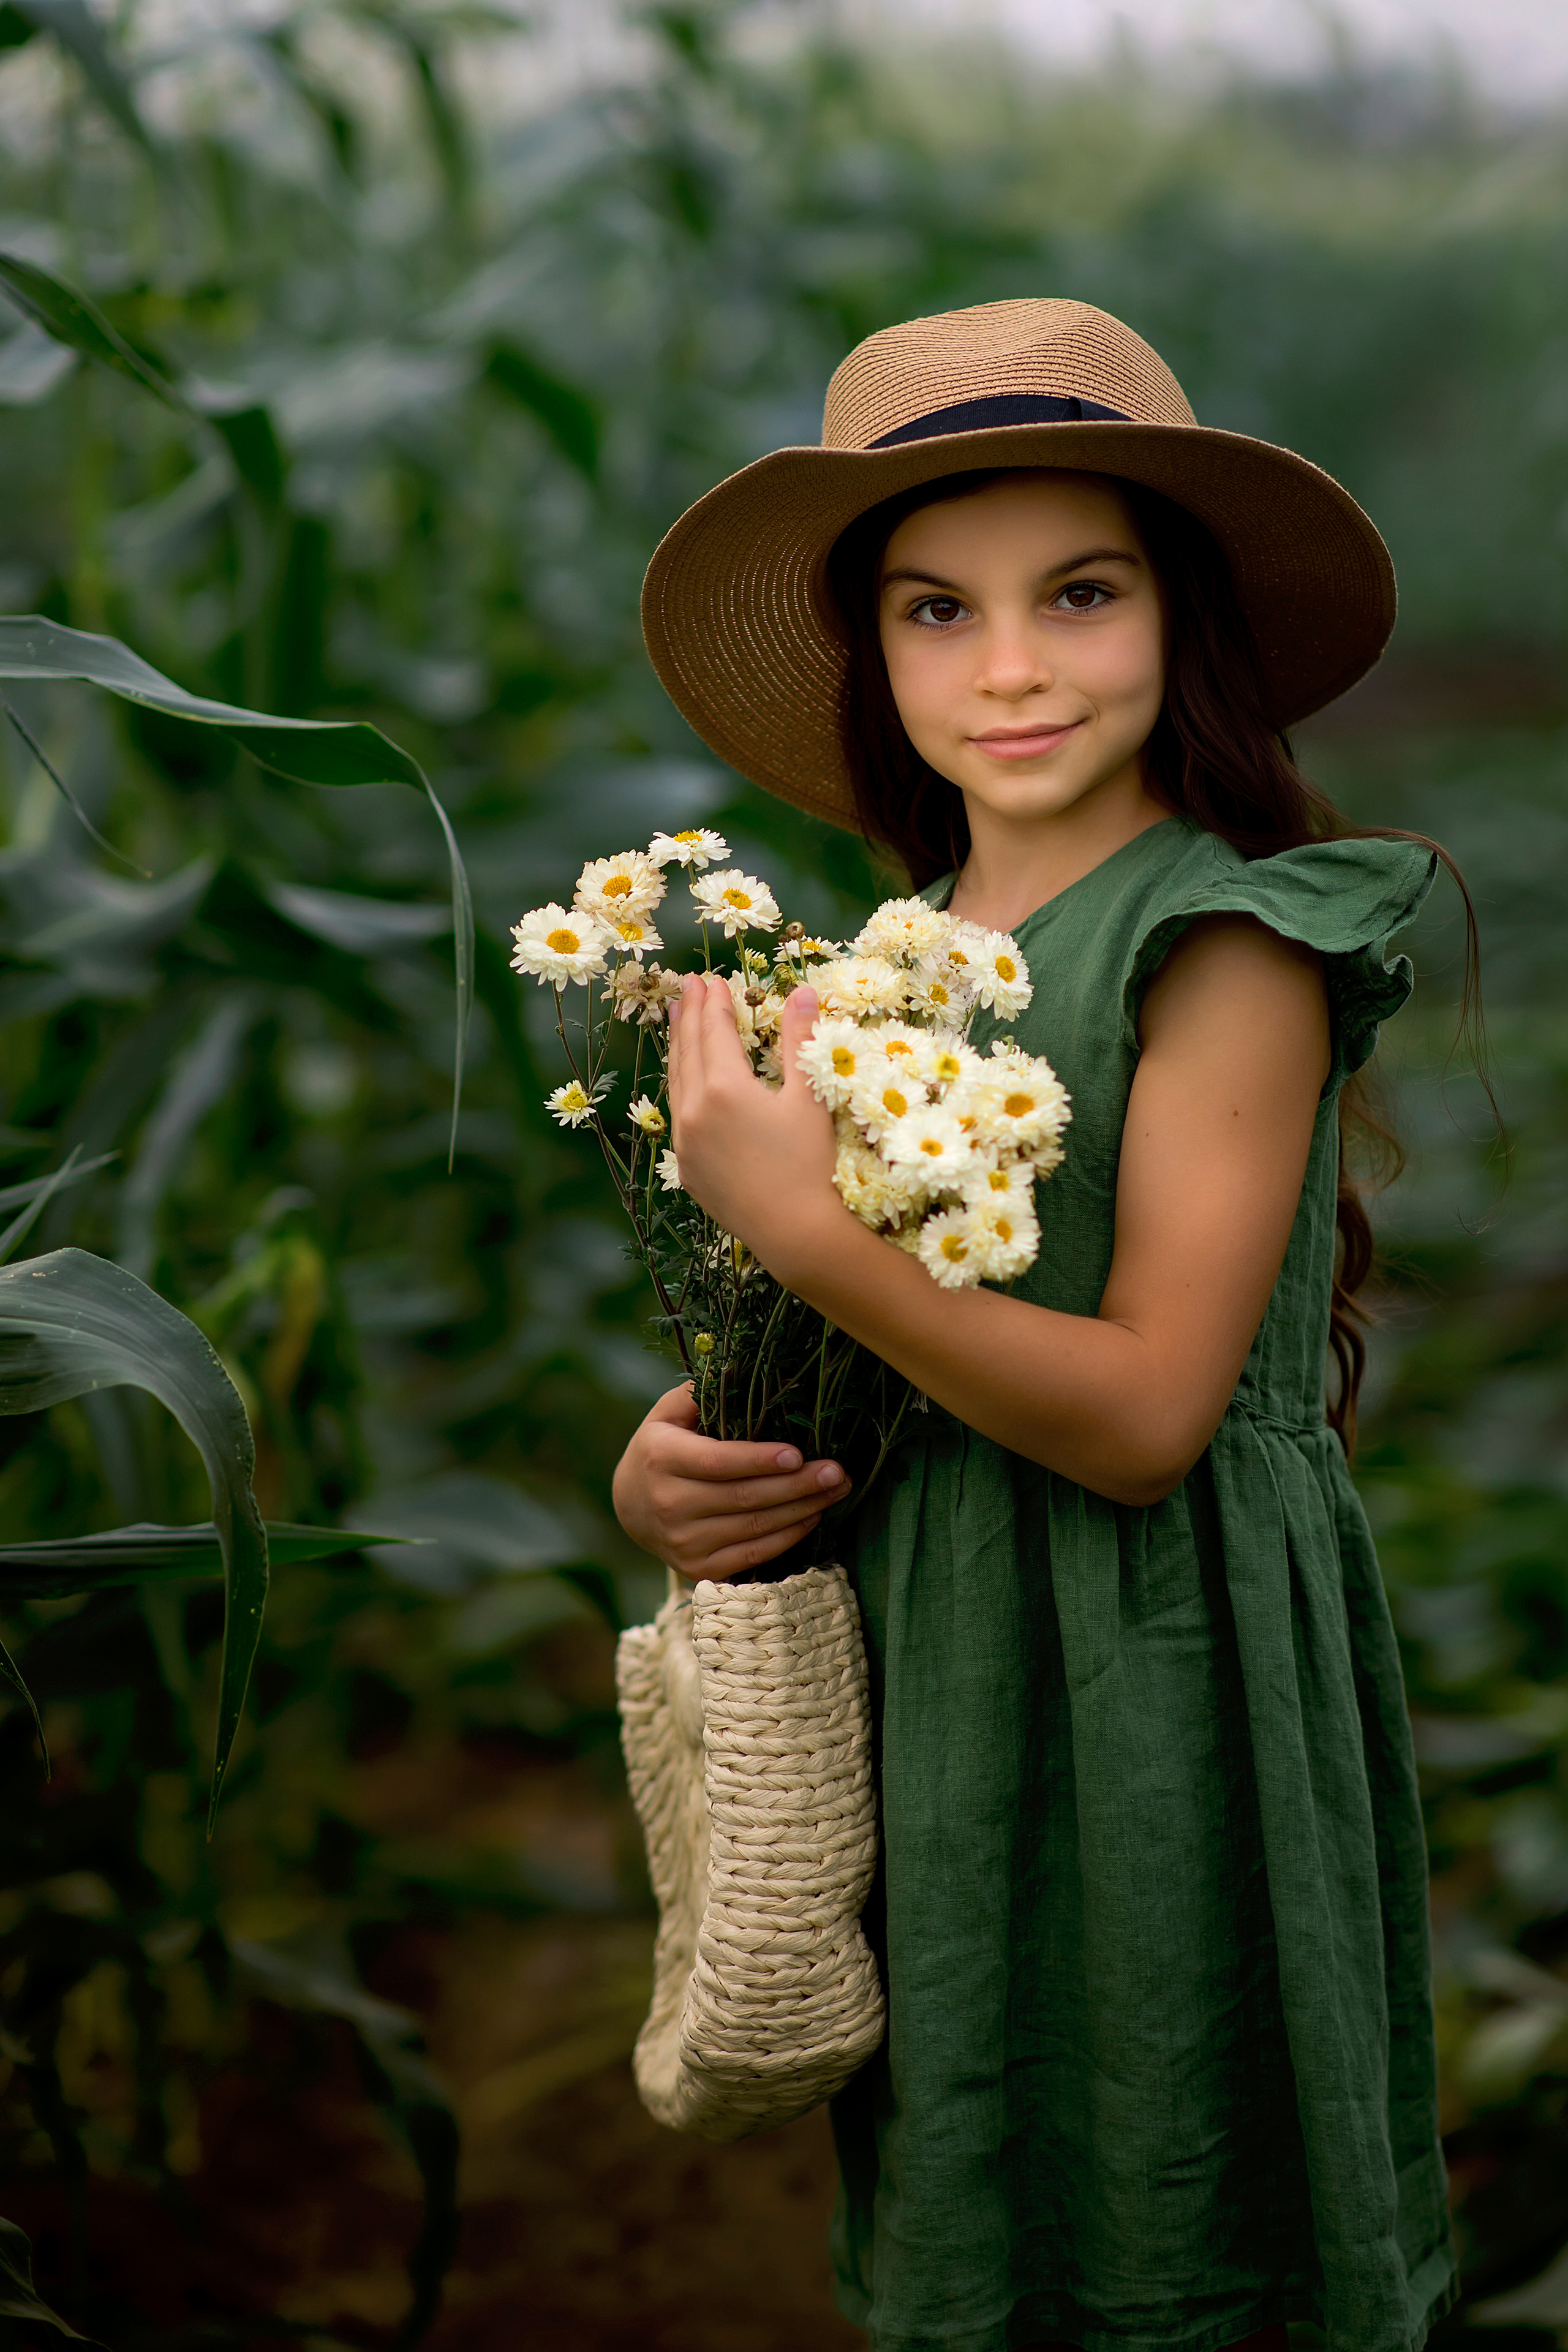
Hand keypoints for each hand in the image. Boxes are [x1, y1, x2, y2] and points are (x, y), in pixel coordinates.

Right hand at [612, 1382, 851, 1581]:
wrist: (629, 1505)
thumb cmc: (661, 1448)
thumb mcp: (667, 1414)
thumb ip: (699, 1393)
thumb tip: (743, 1367)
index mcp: (661, 1458)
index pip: (718, 1462)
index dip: (760, 1460)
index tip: (798, 1453)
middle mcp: (669, 1503)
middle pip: (744, 1497)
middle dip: (797, 1485)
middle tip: (837, 1471)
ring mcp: (682, 1541)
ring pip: (754, 1528)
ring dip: (802, 1510)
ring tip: (836, 1491)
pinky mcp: (697, 1568)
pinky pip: (752, 1555)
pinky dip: (787, 1538)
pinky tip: (813, 1517)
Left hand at [665, 976, 842, 1275]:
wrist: (795, 1234)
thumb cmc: (810, 1165)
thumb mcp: (808, 1098)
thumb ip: (799, 1041)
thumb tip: (802, 991)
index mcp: (724, 1088)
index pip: (714, 1032)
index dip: (714, 1003)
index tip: (712, 978)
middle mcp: (694, 1111)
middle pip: (687, 1051)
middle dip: (689, 1015)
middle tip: (688, 986)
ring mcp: (685, 1142)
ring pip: (676, 1082)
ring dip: (678, 1047)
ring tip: (678, 1020)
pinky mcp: (687, 1168)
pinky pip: (677, 1115)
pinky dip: (679, 1087)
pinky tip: (685, 1081)